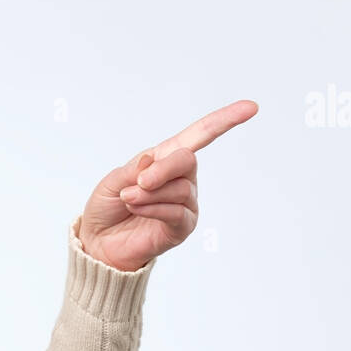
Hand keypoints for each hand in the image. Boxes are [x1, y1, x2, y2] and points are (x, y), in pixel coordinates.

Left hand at [77, 100, 258, 270]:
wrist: (100, 242)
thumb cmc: (107, 208)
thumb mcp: (112, 181)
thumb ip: (134, 169)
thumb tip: (154, 158)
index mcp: (165, 159)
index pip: (199, 135)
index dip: (223, 121)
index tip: (250, 107)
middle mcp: (181, 179)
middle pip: (187, 160)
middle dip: (162, 169)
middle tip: (139, 181)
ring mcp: (185, 203)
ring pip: (179, 189)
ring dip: (148, 194)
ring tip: (128, 200)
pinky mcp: (182, 227)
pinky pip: (175, 212)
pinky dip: (152, 208)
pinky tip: (136, 209)